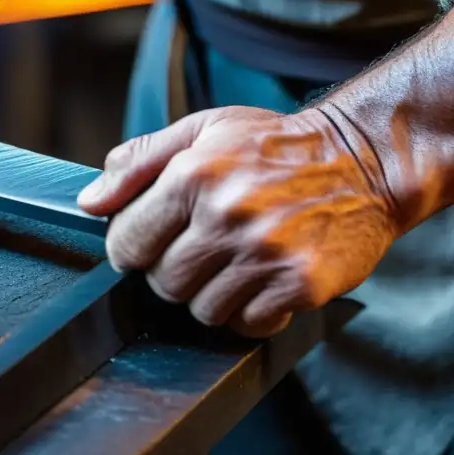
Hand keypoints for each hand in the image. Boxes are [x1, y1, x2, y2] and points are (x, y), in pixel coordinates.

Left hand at [78, 106, 398, 337]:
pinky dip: (252, 310)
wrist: (364, 160)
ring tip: (235, 262)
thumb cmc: (273, 145)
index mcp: (194, 176)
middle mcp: (227, 216)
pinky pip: (249, 323)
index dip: (132, 249)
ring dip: (212, 294)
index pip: (127, 244)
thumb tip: (89, 203)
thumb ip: (137, 163)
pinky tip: (264, 279)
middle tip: (201, 249)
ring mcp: (265, 253)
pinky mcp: (301, 283)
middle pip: (163, 282)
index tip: (150, 244)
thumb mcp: (201, 131)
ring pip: (203, 310)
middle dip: (173, 272)